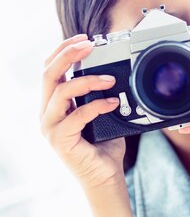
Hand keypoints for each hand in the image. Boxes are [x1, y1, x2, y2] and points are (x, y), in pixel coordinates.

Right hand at [40, 34, 125, 190]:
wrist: (105, 178)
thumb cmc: (104, 147)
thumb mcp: (101, 114)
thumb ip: (99, 94)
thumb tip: (114, 72)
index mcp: (53, 105)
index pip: (50, 69)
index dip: (63, 50)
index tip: (84, 38)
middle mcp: (47, 114)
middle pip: (48, 74)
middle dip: (68, 54)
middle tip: (90, 44)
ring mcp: (50, 128)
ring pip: (61, 91)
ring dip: (87, 80)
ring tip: (110, 80)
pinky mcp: (60, 140)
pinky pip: (77, 115)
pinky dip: (97, 106)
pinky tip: (113, 103)